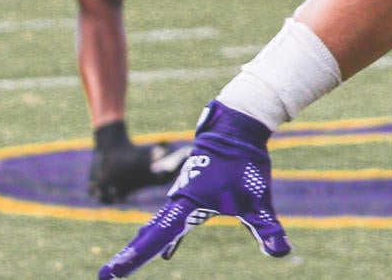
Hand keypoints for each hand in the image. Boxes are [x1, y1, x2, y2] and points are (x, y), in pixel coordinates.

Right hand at [99, 103, 288, 277]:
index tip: (109, 275)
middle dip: (131, 256)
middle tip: (109, 275)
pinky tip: (167, 254)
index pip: (155, 239)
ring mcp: (182, 195)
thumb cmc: (246, 162)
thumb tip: (283, 254)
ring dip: (143, 246)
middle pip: (149, 235)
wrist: (238, 126)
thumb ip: (266, 229)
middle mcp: (178, 201)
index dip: (133, 258)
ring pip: (158, 226)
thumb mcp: (258, 201)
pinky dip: (165, 237)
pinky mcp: (190, 191)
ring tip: (125, 266)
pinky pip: (172, 220)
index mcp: (187, 205)